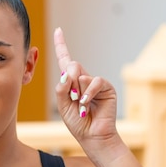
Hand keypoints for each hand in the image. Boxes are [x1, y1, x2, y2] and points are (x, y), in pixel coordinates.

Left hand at [54, 27, 117, 144]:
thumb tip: (67, 73)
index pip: (65, 60)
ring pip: (81, 73)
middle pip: (72, 64)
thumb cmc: (77, 123)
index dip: (61, 45)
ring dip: (77, 92)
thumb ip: (61, 88)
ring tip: (80, 106)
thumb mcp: (62, 105)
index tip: (58, 30)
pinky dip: (88, 93)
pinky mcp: (107, 88)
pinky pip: (95, 81)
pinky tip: (85, 104)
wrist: (92, 136)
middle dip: (68, 80)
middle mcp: (84, 79)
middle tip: (72, 97)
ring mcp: (96, 83)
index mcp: (71, 82)